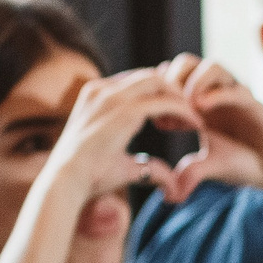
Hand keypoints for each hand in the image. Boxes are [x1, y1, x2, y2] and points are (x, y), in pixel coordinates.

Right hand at [40, 68, 192, 201]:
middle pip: (150, 75)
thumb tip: (171, 186)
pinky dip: (184, 110)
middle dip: (174, 91)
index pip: (135, 81)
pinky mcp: (125, 111)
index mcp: (96, 96)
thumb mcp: (123, 167)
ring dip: (181, 98)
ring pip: (159, 82)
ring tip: (195, 120)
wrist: (67, 182)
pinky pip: (165, 101)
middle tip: (192, 114)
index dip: (160, 93)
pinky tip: (196, 125)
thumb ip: (149, 169)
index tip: (176, 114)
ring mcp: (112, 97)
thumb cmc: (88, 178)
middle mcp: (102, 90)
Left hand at [152, 54, 262, 203]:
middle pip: (188, 61)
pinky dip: (216, 95)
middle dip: (172, 80)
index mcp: (201, 103)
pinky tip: (202, 109)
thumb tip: (167, 195)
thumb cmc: (243, 164)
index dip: (162, 95)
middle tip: (169, 107)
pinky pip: (235, 90)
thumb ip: (187, 172)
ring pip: (213, 66)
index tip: (160, 123)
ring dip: (195, 81)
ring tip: (188, 104)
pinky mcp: (255, 105)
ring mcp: (237, 96)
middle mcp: (218, 94)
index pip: (173, 77)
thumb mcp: (207, 166)